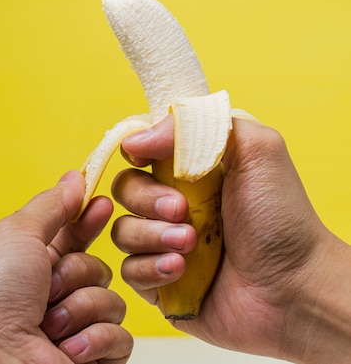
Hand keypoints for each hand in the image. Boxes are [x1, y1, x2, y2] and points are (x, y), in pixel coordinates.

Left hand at [0, 170, 132, 363]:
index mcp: (33, 264)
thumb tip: (75, 178)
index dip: (90, 219)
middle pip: (98, 267)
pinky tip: (66, 349)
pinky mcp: (92, 358)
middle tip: (47, 288)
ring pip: (112, 301)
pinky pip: (120, 337)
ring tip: (49, 325)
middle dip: (75, 274)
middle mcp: (54, 296)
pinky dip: (94, 341)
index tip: (102, 204)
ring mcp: (74, 328)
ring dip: (80, 309)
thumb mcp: (16, 235)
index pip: (74, 235)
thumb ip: (51, 205)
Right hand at [111, 115, 350, 362]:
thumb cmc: (280, 219)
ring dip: (152, 236)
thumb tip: (137, 138)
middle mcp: (173, 205)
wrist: (293, 288)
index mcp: (191, 171)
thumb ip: (199, 125)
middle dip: (147, 199)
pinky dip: (150, 268)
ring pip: (121, 230)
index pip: (142, 152)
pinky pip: (128, 270)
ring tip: (189, 245)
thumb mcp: (255, 149)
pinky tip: (180, 270)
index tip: (145, 158)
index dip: (136, 153)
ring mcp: (163, 244)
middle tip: (182, 210)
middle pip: (125, 189)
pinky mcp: (159, 281)